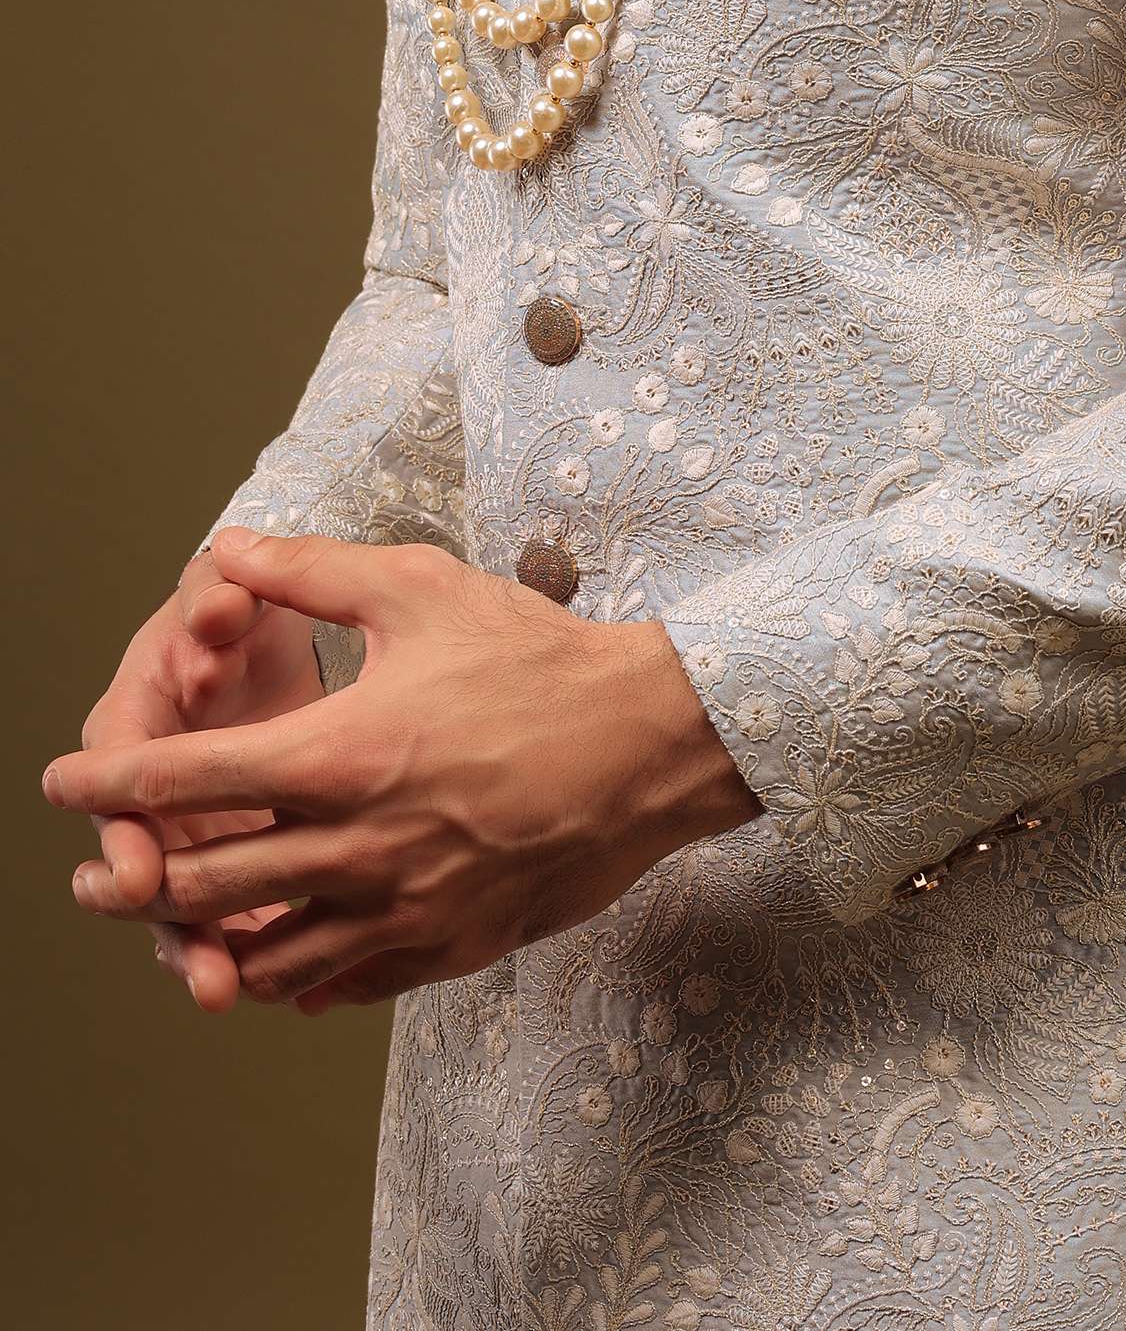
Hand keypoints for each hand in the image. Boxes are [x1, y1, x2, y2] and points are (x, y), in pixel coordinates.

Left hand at [44, 528, 761, 1011]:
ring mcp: (404, 908)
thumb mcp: (422, 590)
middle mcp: (360, 845)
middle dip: (135, 881)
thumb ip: (312, 574)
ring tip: (180, 923)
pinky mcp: (446, 946)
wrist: (650, 742)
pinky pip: (340, 984)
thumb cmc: (539, 657)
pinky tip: (278, 956)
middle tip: (101, 876)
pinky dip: (292, 975)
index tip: (63, 787)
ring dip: (206, 940)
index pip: (186, 781)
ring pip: (263, 954)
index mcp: (343, 754)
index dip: (108, 785)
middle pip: (205, 884)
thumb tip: (225, 552)